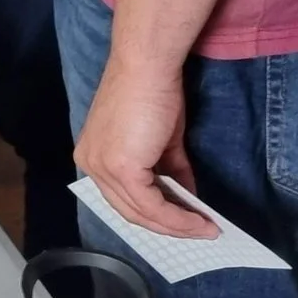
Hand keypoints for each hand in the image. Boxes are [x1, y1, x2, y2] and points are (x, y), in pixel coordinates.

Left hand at [73, 60, 210, 238]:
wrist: (148, 66)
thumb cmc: (153, 92)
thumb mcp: (161, 140)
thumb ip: (168, 170)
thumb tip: (186, 197)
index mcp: (93, 155)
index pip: (122, 197)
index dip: (155, 213)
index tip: (184, 221)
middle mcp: (91, 165)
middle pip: (130, 210)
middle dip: (168, 225)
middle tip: (200, 230)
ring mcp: (103, 168)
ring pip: (142, 213)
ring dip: (178, 226)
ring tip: (207, 230)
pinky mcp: (121, 169)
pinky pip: (152, 205)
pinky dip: (178, 217)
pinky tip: (200, 221)